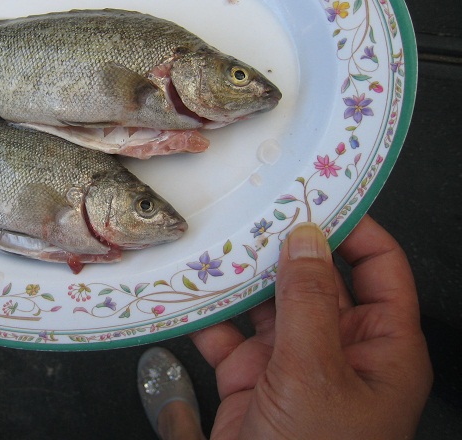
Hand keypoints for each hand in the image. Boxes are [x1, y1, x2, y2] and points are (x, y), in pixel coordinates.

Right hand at [190, 215, 431, 438]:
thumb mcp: (316, 376)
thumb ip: (309, 303)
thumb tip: (306, 239)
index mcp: (382, 348)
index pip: (378, 267)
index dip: (353, 228)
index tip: (317, 195)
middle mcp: (338, 348)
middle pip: (315, 278)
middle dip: (283, 245)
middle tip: (254, 208)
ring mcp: (291, 362)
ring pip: (267, 301)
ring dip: (239, 275)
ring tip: (216, 241)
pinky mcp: (249, 377)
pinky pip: (226, 332)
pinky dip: (206, 311)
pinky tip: (190, 289)